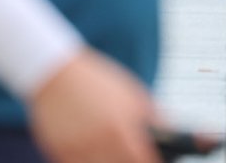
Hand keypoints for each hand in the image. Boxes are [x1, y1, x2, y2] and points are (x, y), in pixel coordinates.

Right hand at [29, 49, 160, 162]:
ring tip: (113, 151)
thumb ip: (154, 117)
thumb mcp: (132, 94)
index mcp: (121, 128)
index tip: (156, 160)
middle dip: (131, 162)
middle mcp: (99, 143)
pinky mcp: (59, 153)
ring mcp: (77, 151)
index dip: (153, 162)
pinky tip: (94, 153)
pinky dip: (89, 161)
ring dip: (109, 162)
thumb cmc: (98, 82)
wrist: (54, 73)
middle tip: (133, 155)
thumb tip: (171, 135)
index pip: (144, 160)